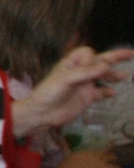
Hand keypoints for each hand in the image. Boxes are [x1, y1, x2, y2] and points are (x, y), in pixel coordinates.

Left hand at [14, 46, 133, 136]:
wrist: (42, 114)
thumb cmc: (48, 93)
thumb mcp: (65, 79)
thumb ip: (86, 72)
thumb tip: (106, 66)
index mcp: (72, 64)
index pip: (88, 53)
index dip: (94, 58)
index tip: (93, 68)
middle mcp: (80, 72)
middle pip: (100, 61)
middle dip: (115, 57)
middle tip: (130, 54)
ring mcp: (84, 85)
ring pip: (103, 77)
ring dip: (114, 75)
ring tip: (125, 76)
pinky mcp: (87, 98)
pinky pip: (101, 93)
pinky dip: (108, 92)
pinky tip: (113, 93)